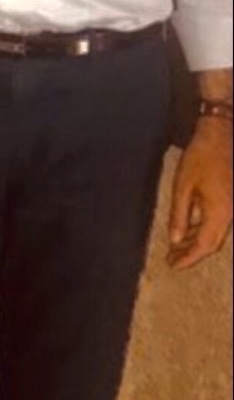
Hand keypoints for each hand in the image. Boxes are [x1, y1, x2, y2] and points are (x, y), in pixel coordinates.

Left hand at [167, 118, 232, 269]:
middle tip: (171, 259)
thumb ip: (180, 215)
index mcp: (221, 212)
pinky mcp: (230, 199)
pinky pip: (217, 221)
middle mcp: (230, 213)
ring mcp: (232, 206)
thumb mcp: (183, 186)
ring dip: (196, 241)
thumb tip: (175, 240)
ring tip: (176, 248)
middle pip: (213, 243)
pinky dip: (202, 228)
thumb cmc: (200, 157)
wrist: (220, 134)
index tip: (173, 265)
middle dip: (192, 253)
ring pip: (216, 232)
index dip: (189, 258)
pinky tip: (188, 230)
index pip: (205, 245)